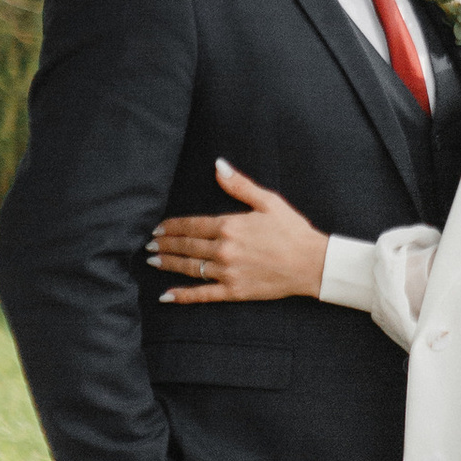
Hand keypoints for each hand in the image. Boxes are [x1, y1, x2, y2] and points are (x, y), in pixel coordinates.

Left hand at [151, 160, 328, 302]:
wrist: (311, 263)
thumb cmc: (292, 230)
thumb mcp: (268, 201)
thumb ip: (239, 185)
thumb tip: (218, 164)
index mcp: (229, 225)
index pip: (191, 225)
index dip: (172, 227)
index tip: (158, 228)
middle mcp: (224, 249)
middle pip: (186, 246)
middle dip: (166, 244)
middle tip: (149, 245)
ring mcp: (227, 272)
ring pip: (189, 268)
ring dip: (169, 264)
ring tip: (152, 261)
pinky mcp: (234, 291)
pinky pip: (203, 294)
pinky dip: (183, 296)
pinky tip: (166, 296)